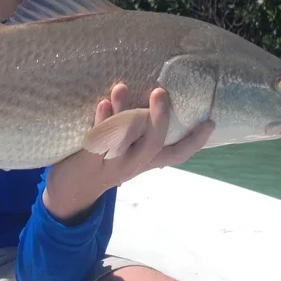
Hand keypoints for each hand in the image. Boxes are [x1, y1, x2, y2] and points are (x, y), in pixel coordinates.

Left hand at [43, 83, 213, 223]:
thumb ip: (139, 135)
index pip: (175, 154)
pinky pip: (97, 142)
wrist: (70, 192)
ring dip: (123, 113)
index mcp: (144, 161)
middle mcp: (132, 164)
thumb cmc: (102, 162)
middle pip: (153, 145)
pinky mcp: (88, 161)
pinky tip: (103, 103)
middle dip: (158, 118)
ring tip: (122, 87)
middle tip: (160, 92)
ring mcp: (110, 164)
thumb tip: (152, 100)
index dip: (194, 141)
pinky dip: (100, 121)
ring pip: (123, 141)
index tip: (210, 122)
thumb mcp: (126, 154)